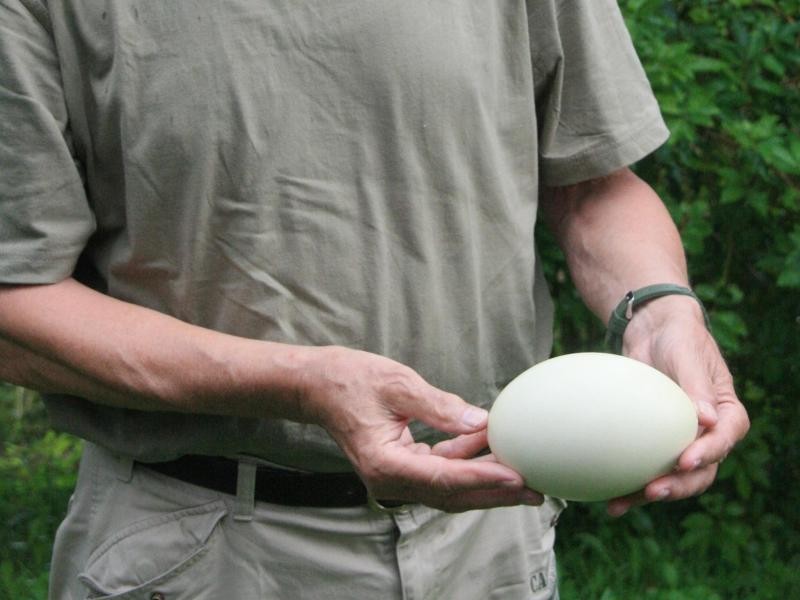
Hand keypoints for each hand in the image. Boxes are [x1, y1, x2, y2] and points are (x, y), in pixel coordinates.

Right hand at [300, 346, 542, 511]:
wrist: (318, 386)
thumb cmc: (351, 380)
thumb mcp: (397, 383)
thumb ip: (438, 406)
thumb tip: (478, 422)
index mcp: (384, 464)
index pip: (442, 478)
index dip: (482, 478)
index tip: (516, 477)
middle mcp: (389, 480)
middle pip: (451, 494)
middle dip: (495, 493)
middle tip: (536, 490)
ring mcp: (395, 477)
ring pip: (450, 488)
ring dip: (485, 481)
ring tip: (524, 477)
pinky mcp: (403, 466)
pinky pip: (441, 472)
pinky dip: (467, 463)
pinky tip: (491, 449)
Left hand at [606, 296, 749, 515]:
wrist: (652, 331)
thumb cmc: (678, 337)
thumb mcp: (687, 353)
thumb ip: (696, 384)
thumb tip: (707, 420)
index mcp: (725, 412)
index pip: (725, 438)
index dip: (708, 453)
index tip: (684, 460)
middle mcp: (706, 433)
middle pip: (701, 471)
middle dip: (678, 485)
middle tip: (653, 491)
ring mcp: (679, 441)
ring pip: (672, 478)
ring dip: (648, 494)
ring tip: (620, 504)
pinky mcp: (653, 444)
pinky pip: (645, 470)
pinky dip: (628, 486)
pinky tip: (608, 499)